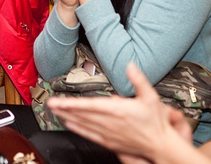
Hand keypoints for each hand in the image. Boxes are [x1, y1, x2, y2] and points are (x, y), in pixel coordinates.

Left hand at [47, 63, 192, 158]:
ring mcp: (108, 133)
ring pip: (83, 124)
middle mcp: (110, 123)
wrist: (161, 145)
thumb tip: (129, 64)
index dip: (72, 103)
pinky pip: (89, 135)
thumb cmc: (156, 121)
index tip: (59, 101)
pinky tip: (68, 124)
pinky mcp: (109, 142)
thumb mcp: (151, 97)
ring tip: (54, 111)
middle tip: (49, 104)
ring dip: (67, 117)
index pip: (90, 106)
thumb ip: (139, 80)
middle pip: (82, 115)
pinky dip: (77, 129)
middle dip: (64, 109)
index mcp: (118, 110)